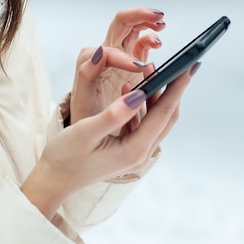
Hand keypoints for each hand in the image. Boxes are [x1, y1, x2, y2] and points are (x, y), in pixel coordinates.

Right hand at [21, 65, 196, 219]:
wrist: (53, 181)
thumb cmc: (65, 157)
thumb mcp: (86, 132)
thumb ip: (113, 114)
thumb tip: (138, 93)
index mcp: (134, 150)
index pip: (164, 113)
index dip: (177, 87)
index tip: (189, 64)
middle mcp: (140, 154)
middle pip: (167, 116)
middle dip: (175, 89)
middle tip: (181, 62)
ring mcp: (134, 153)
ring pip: (156, 120)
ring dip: (159, 95)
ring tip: (156, 70)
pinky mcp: (126, 149)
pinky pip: (143, 124)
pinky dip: (143, 105)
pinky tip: (132, 90)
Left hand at [70, 7, 165, 124]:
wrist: (93, 127)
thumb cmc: (86, 115)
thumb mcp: (82, 100)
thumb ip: (87, 76)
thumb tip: (98, 53)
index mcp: (91, 62)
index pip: (109, 51)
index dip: (124, 58)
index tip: (139, 69)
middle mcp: (105, 54)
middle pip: (121, 23)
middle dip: (138, 15)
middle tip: (158, 16)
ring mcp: (120, 56)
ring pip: (133, 28)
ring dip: (147, 21)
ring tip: (162, 24)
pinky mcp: (132, 62)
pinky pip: (142, 43)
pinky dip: (151, 37)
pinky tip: (159, 41)